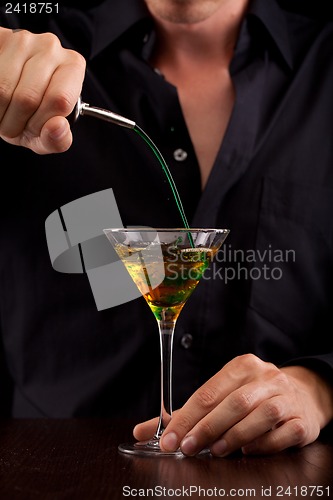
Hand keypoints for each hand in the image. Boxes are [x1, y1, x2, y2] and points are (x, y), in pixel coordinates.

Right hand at [0, 27, 85, 153]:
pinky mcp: (0, 39)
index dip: (41, 123)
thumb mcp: (47, 135)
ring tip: (5, 114)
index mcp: (72, 67)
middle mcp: (51, 47)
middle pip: (28, 97)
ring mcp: (23, 39)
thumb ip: (58, 140)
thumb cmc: (33, 114)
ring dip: (0, 113)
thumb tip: (57, 126)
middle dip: (16, 122)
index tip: (34, 128)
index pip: (59, 101)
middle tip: (14, 125)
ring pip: (4, 89)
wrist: (7, 93)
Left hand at [134, 354, 332, 455]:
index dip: (187, 417)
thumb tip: (141, 431)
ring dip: (234, 436)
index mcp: (242, 366)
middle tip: (188, 448)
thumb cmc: (253, 395)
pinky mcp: (303, 420)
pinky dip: (264, 445)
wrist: (302, 394)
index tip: (170, 439)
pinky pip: (283, 434)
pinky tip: (247, 451)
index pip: (209, 392)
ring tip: (215, 451)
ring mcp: (287, 397)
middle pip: (234, 403)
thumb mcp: (222, 394)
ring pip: (261, 415)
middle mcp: (266, 377)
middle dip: (207, 428)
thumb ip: (186, 413)